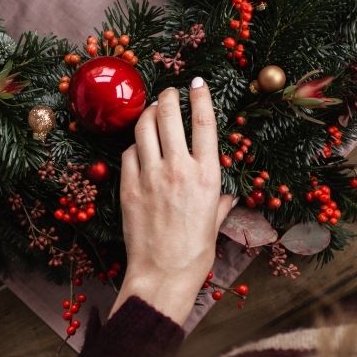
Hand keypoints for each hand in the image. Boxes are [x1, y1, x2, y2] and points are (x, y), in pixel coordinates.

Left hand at [110, 77, 233, 325]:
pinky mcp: (129, 186)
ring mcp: (151, 176)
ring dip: (147, 113)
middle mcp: (179, 169)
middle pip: (170, 117)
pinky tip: (138, 145)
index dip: (200, 98)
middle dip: (168, 97)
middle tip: (169, 92)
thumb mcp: (215, 222)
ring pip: (144, 128)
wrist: (163, 274)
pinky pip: (129, 153)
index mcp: (206, 176)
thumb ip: (220, 201)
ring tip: (151, 109)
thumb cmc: (195, 252)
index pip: (204, 124)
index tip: (196, 83)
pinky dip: (134, 145)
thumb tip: (227, 195)